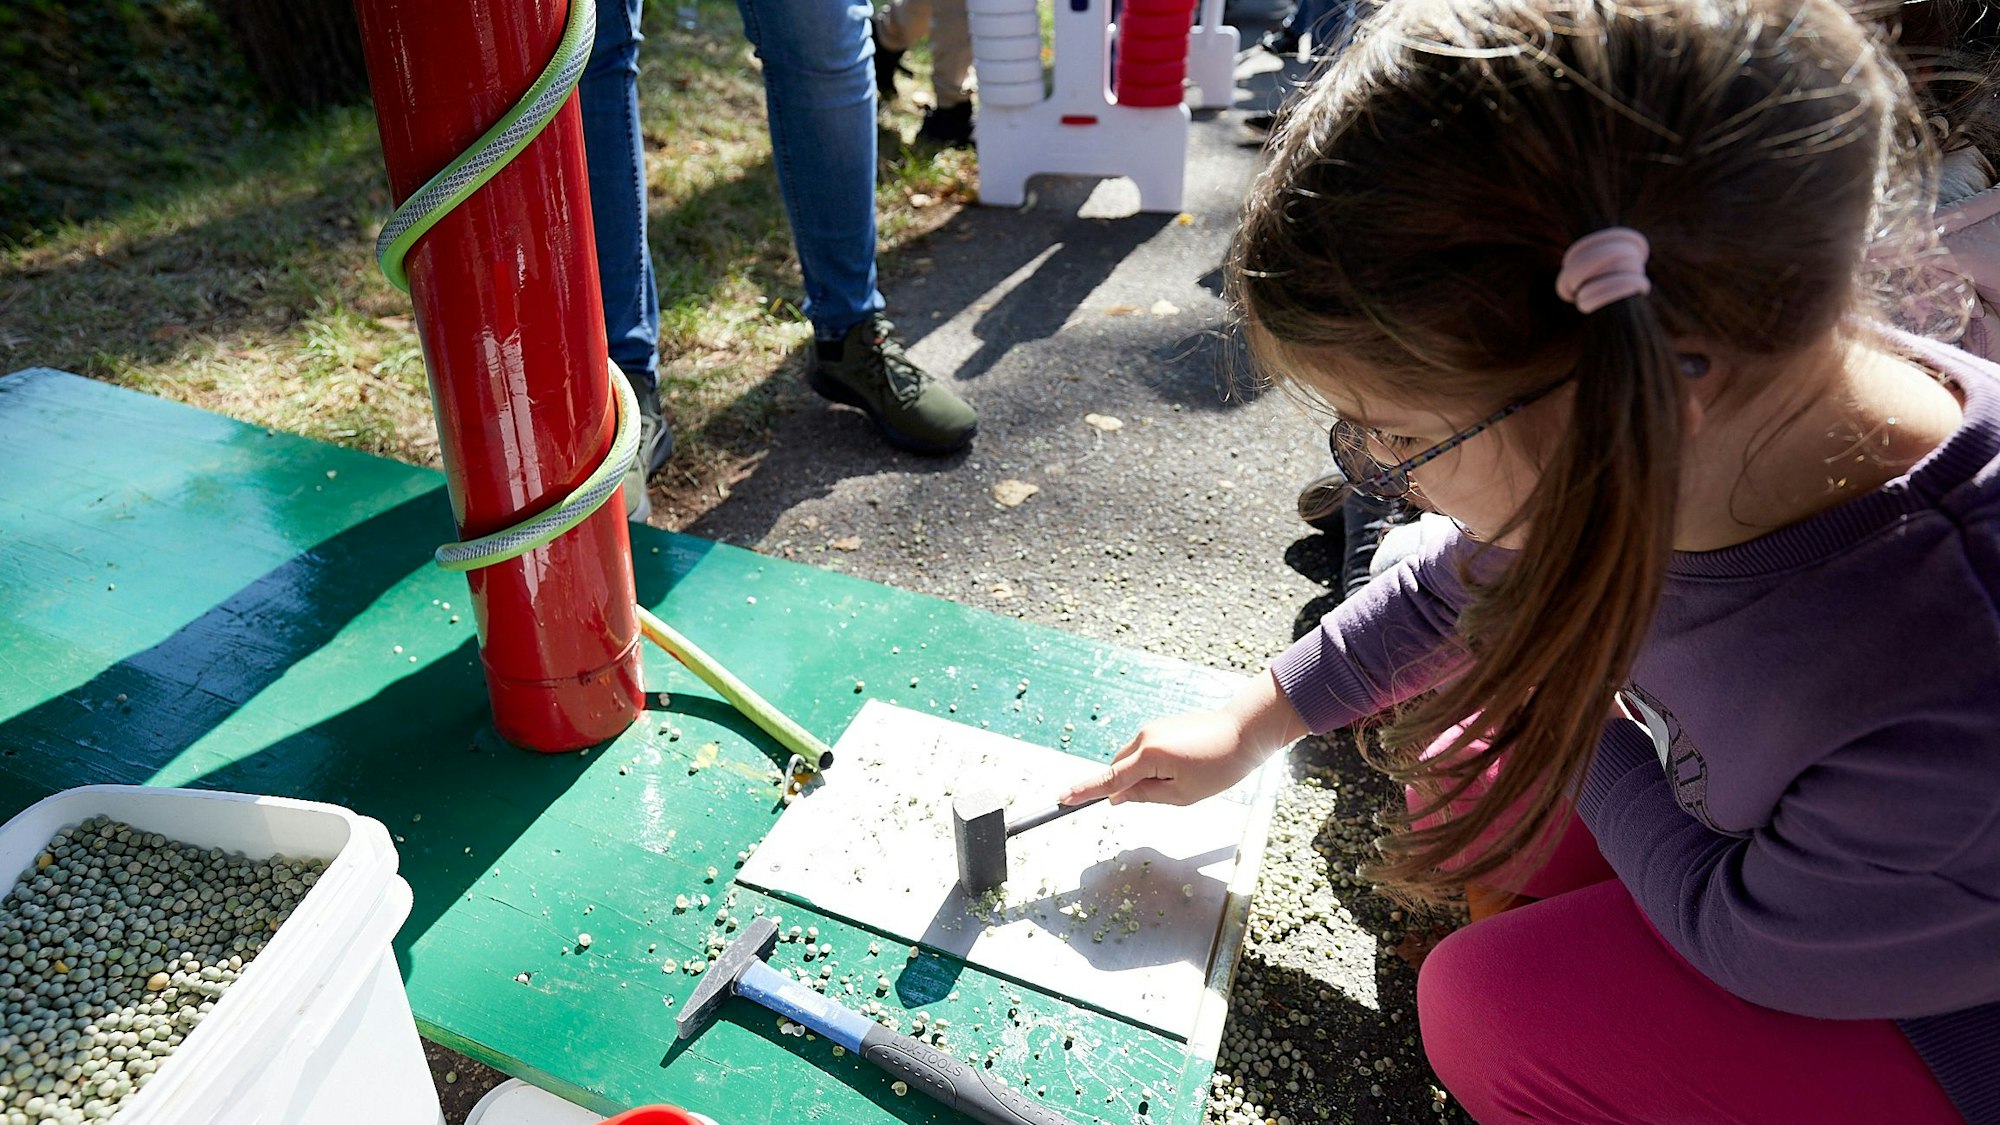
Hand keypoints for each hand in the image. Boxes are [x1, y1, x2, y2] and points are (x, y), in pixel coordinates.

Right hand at [1059, 710, 1262, 806]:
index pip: (1109, 779)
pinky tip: (1182, 767)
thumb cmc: (1219, 766)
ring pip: (1130, 760)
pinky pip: (1143, 750)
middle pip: (1117, 768)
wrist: (1244, 732)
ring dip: (1141, 775)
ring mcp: (1152, 729)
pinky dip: (1150, 764)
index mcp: (1149, 755)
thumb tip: (1117, 796)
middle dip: (1125, 786)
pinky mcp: (1161, 726)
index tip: (1063, 798)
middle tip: (1162, 795)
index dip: (1085, 791)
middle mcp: (1144, 737)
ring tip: (1182, 779)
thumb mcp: (1183, 794)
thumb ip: (1145, 796)